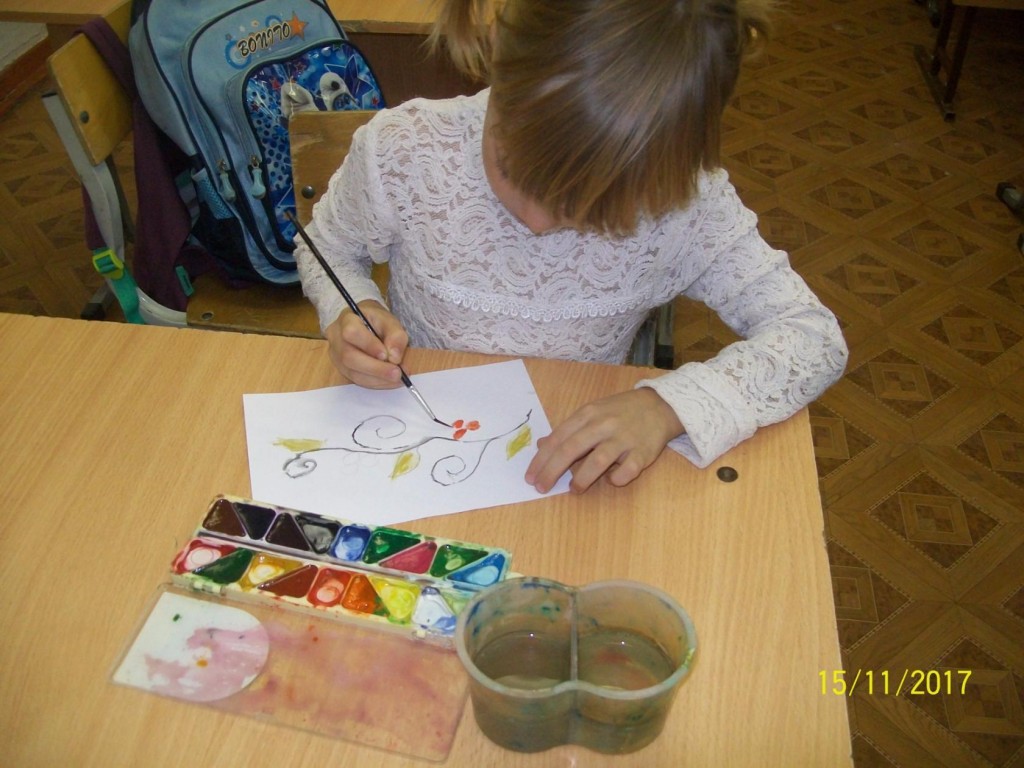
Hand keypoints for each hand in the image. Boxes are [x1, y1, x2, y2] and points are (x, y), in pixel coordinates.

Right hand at [324, 300, 408, 387]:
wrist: (366, 325)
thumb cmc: (377, 321)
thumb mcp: (390, 321)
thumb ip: (396, 336)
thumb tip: (395, 358)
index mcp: (347, 319)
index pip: (352, 333)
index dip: (369, 345)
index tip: (386, 354)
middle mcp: (336, 338)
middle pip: (349, 357)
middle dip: (375, 368)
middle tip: (397, 373)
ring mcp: (336, 355)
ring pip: (353, 372)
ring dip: (378, 379)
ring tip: (397, 378)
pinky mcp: (342, 369)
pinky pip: (357, 380)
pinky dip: (376, 382)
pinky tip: (390, 381)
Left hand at [525, 388, 683, 493]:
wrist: (660, 406)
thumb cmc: (620, 412)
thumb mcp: (592, 413)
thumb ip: (568, 429)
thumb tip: (542, 446)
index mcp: (588, 414)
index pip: (558, 438)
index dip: (542, 459)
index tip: (530, 476)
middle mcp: (604, 425)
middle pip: (571, 449)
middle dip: (552, 471)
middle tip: (540, 488)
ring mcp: (624, 439)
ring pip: (597, 461)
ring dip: (581, 479)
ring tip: (574, 489)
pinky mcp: (643, 453)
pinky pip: (626, 471)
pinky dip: (616, 479)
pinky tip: (611, 481)